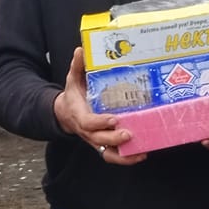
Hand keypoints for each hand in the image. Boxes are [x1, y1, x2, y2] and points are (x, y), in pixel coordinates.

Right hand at [54, 46, 146, 164]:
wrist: (66, 113)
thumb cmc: (74, 95)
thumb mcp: (73, 79)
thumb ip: (78, 66)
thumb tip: (81, 50)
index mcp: (80, 115)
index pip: (88, 123)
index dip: (100, 122)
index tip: (113, 119)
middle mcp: (88, 132)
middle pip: (100, 140)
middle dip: (115, 139)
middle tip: (129, 134)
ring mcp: (96, 140)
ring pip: (108, 153)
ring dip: (124, 156)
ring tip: (141, 152)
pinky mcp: (104, 145)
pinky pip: (114, 156)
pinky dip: (127, 158)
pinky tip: (142, 154)